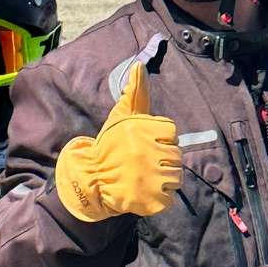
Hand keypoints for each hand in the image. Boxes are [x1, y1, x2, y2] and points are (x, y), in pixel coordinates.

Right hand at [54, 61, 181, 221]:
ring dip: (163, 178)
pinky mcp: (150, 201)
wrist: (91, 179)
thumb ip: (135, 93)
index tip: (144, 144)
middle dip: (162, 159)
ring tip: (145, 176)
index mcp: (142, 131)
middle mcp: (147, 154)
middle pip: (175, 155)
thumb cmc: (109, 146)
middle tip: (142, 163)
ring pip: (175, 177)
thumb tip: (139, 65)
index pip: (171, 132)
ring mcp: (150, 179)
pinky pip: (169, 198)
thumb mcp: (121, 117)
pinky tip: (146, 191)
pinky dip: (160, 197)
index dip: (161, 138)